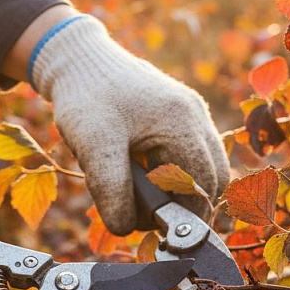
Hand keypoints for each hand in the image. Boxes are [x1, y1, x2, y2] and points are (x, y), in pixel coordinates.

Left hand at [31, 16, 229, 235]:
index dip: (182, 215)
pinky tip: (139, 173)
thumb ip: (112, 190)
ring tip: (137, 191)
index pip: (202, 185)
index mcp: (182, 122)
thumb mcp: (93, 147)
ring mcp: (191, 115)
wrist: (78, 61)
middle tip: (143, 215)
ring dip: (175, 190)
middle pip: (210, 180)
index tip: (152, 227)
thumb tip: (126, 229)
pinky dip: (168, 174)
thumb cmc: (85, 98)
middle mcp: (196, 116)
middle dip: (181, 204)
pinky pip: (189, 157)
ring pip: (202, 170)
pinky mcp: (180, 119)